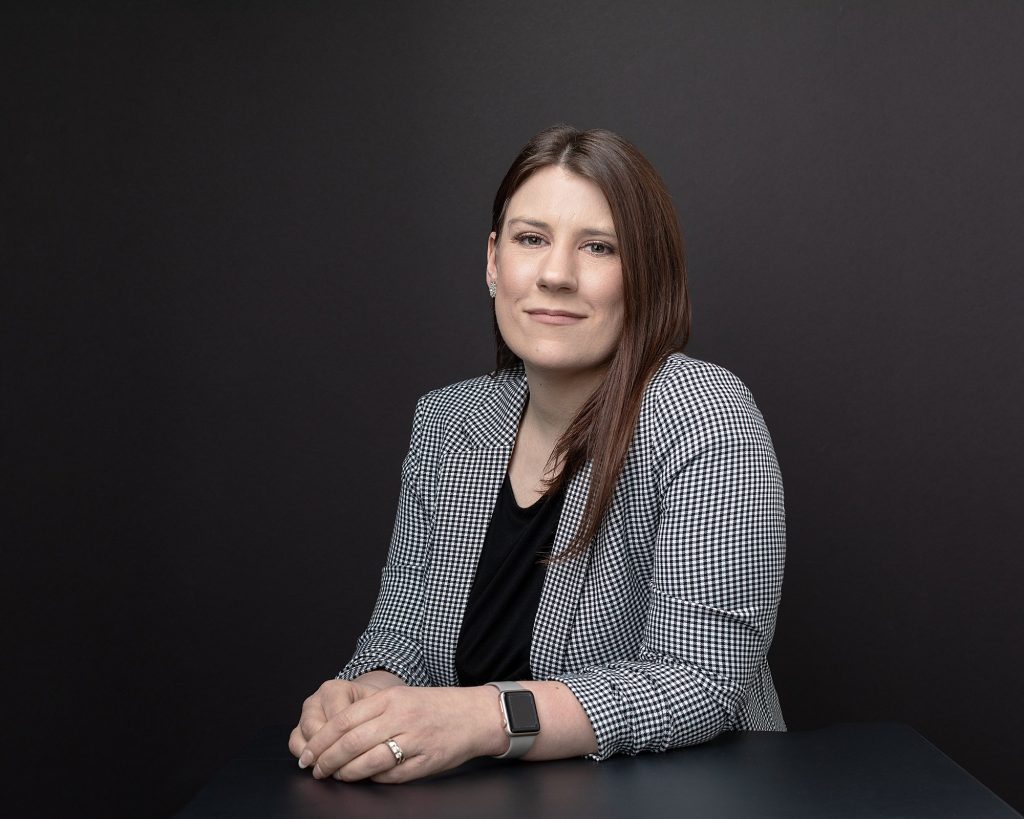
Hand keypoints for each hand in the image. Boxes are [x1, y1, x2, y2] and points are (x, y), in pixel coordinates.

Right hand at [288, 679, 381, 761]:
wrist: (361, 702)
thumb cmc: (371, 706)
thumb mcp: (377, 706)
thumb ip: (373, 718)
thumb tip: (368, 740)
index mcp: (335, 689)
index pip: (336, 719)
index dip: (346, 741)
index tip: (359, 755)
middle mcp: (316, 699)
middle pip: (314, 728)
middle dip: (328, 750)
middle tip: (343, 766)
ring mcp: (305, 714)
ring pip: (301, 736)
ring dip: (315, 755)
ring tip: (332, 767)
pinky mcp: (298, 727)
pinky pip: (294, 743)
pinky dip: (305, 757)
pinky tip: (319, 764)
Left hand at [296, 685, 503, 782]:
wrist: (475, 715)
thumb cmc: (434, 707)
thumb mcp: (402, 698)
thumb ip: (371, 712)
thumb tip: (334, 735)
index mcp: (391, 698)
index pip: (344, 719)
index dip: (320, 739)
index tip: (307, 753)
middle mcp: (401, 717)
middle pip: (351, 741)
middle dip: (326, 759)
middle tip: (315, 769)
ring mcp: (414, 740)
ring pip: (368, 761)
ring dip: (346, 773)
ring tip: (335, 777)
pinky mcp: (425, 761)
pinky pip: (391, 775)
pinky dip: (373, 779)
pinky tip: (365, 778)